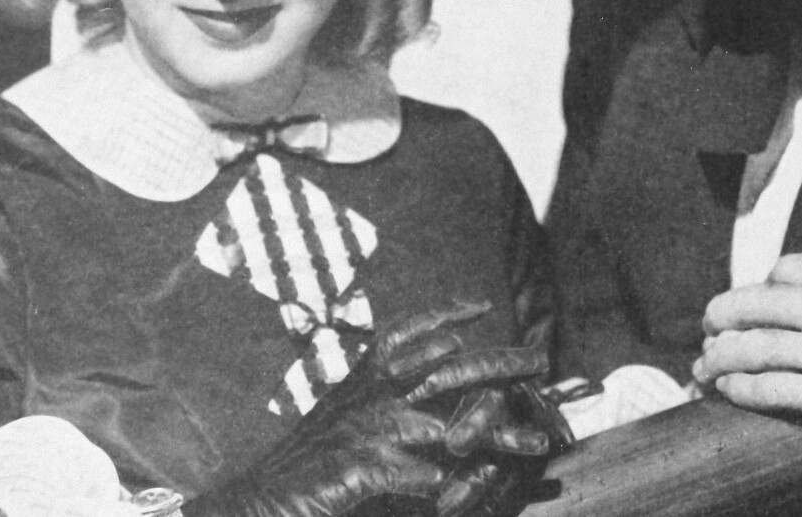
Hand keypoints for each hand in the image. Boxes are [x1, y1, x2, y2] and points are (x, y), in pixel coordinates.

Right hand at [184, 303, 557, 516]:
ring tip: (531, 444)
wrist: (262, 499)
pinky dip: (434, 479)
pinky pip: (409, 471)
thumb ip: (389, 392)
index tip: (483, 304)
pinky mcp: (357, 468)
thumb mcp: (348, 412)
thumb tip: (436, 368)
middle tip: (539, 361)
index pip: (407, 329)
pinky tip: (456, 487)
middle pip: (444, 367)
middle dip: (497, 362)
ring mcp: (364, 430)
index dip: (445, 312)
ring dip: (490, 435)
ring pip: (440, 423)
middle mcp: (369, 394)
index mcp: (365, 376)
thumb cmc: (312, 459)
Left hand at [690, 251, 801, 477]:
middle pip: (753, 302)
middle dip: (721, 314)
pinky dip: (740, 388)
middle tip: (708, 325)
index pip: (787, 268)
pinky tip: (727, 390)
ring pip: (750, 346)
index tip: (761, 299)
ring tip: (702, 364)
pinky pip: (767, 387)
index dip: (765, 286)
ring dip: (718, 356)